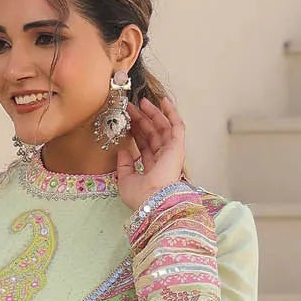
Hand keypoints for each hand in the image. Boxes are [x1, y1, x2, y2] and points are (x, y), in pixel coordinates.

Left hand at [116, 93, 185, 211]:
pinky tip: (163, 101)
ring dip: (153, 114)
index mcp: (152, 169)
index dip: (136, 132)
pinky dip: (172, 113)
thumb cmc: (140, 196)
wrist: (153, 199)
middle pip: (152, 134)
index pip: (144, 145)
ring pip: (163, 128)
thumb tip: (122, 151)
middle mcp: (163, 160)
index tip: (127, 120)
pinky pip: (177, 126)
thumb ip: (124, 166)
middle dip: (141, 120)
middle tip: (130, 107)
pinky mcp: (177, 147)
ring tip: (142, 101)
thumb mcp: (125, 180)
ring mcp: (171, 152)